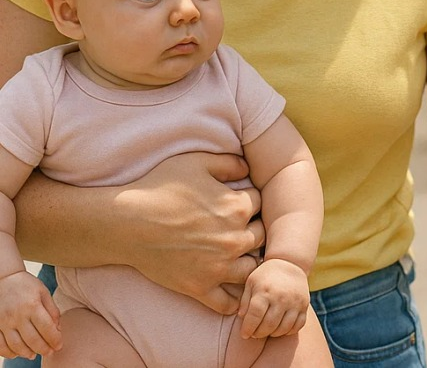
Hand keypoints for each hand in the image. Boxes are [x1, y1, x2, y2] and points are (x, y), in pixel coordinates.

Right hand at [0, 270, 60, 359]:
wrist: (4, 279)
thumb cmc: (27, 286)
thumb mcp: (43, 292)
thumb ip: (52, 310)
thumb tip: (58, 329)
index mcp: (33, 305)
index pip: (46, 328)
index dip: (54, 339)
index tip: (59, 346)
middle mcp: (18, 315)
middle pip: (32, 339)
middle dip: (43, 349)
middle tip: (49, 352)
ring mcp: (4, 322)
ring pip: (16, 346)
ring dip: (27, 353)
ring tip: (35, 355)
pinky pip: (1, 346)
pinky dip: (9, 353)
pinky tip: (17, 354)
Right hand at [122, 151, 264, 313]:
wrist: (128, 222)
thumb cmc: (161, 187)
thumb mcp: (198, 162)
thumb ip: (229, 162)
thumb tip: (248, 168)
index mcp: (238, 207)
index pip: (261, 203)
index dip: (250, 200)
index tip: (240, 200)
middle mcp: (234, 238)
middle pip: (261, 236)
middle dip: (254, 229)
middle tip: (241, 227)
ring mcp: (219, 266)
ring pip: (251, 269)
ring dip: (249, 261)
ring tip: (239, 257)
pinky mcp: (200, 287)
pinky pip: (227, 302)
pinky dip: (234, 299)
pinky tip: (232, 291)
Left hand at [239, 258, 309, 339]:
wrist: (290, 263)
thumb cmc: (266, 275)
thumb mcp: (251, 282)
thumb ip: (244, 301)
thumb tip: (242, 318)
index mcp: (265, 290)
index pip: (254, 317)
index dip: (248, 328)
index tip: (244, 333)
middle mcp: (281, 296)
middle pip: (268, 325)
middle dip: (258, 334)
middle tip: (254, 333)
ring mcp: (295, 301)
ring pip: (283, 328)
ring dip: (272, 333)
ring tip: (266, 329)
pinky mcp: (304, 305)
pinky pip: (297, 326)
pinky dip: (288, 331)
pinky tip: (280, 326)